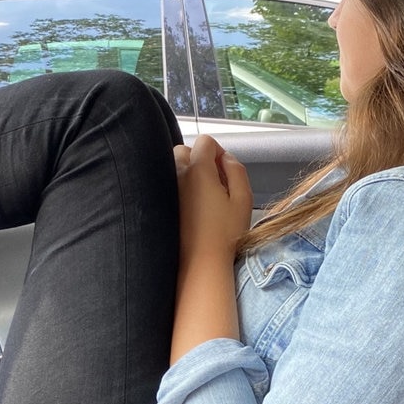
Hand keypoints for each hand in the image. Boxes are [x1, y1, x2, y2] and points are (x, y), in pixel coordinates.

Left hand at [174, 135, 252, 263]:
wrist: (200, 263)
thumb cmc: (224, 234)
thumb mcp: (243, 198)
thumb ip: (237, 170)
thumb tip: (226, 157)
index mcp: (198, 170)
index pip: (205, 141)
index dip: (218, 150)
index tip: (224, 168)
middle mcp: (177, 175)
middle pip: (185, 149)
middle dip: (200, 159)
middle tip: (214, 181)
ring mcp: (165, 189)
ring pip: (174, 167)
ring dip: (188, 173)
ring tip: (202, 195)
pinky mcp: (160, 203)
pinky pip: (167, 183)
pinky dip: (179, 187)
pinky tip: (191, 207)